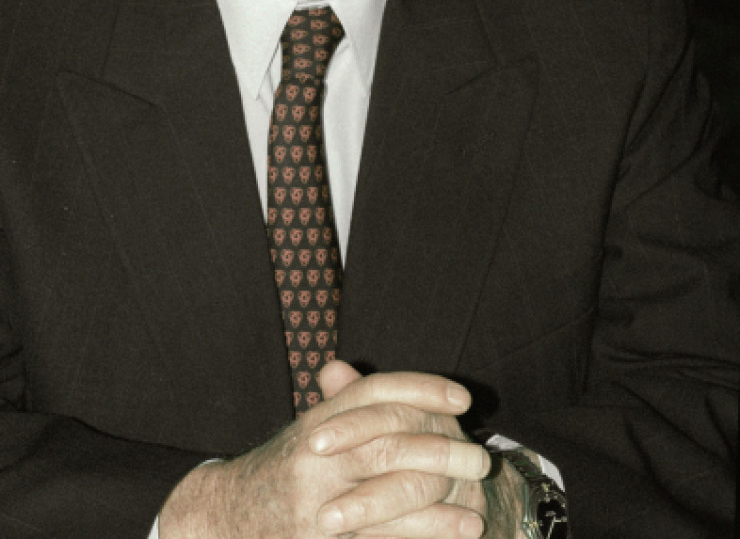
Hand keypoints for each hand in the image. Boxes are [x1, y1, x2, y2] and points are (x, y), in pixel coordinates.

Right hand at [158, 361, 493, 538]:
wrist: (226, 518)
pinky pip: (380, 537)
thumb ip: (337, 403)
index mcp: (318, 421)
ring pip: (390, 492)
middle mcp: (316, 455)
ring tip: (478, 510)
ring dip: (440, 505)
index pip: (375, 393)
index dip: (422, 388)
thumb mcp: (307, 431)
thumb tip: (349, 367)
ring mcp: (317, 500)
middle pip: (390, 442)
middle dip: (442, 450)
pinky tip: (452, 534)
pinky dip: (420, 535)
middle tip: (481, 456)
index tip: (462, 397)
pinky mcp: (322, 538)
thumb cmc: (280, 472)